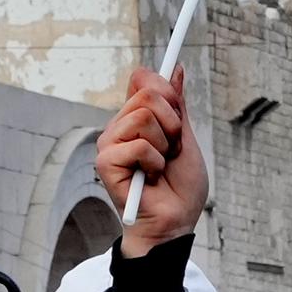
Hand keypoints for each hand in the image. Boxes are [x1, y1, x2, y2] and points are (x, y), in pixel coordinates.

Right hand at [97, 67, 206, 252]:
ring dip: (164, 145)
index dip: (165, 88)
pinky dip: (155, 163)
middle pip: (147, 93)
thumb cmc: (180, 187)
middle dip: (172, 122)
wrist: (175, 223)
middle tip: (172, 148)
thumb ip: (178, 105)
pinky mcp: (105, 162)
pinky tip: (150, 178)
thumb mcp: (185, 138)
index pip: (142, 78)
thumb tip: (177, 68)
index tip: (179, 111)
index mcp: (136, 118)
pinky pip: (139, 145)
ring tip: (160, 166)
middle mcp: (119, 127)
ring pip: (142, 116)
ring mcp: (109, 144)